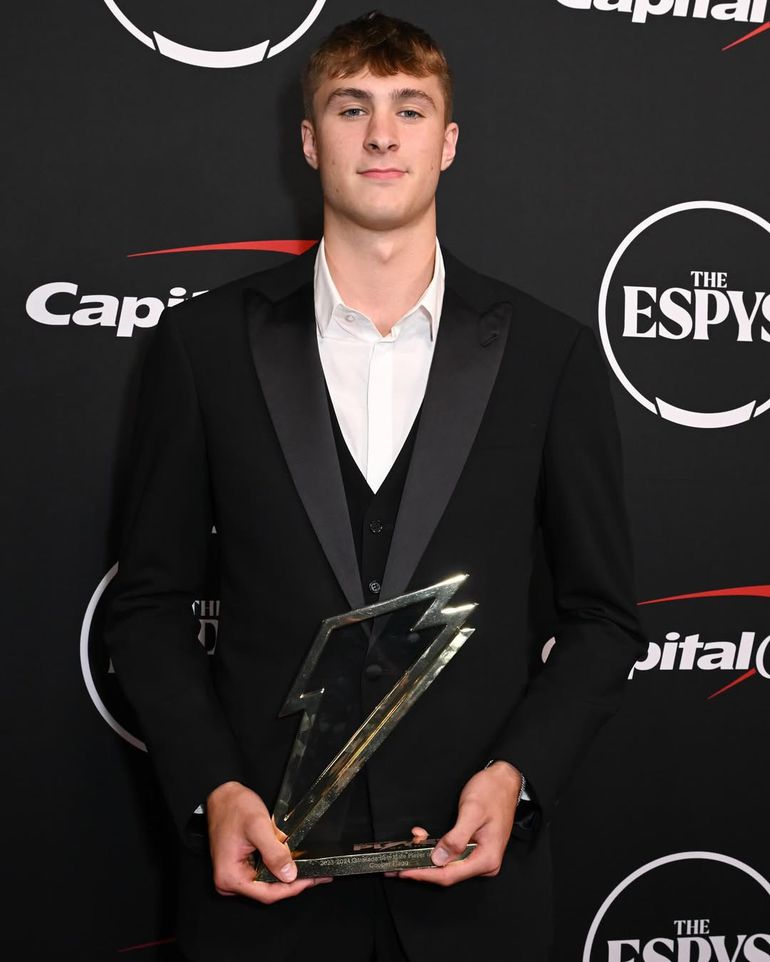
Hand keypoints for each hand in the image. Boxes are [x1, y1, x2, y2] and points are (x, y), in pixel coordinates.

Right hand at [206, 781, 332, 903]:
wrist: (222, 795)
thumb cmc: (234, 807)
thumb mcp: (258, 826)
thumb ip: (274, 852)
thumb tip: (289, 874)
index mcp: (230, 877)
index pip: (267, 894)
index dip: (292, 888)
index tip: (312, 881)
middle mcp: (229, 881)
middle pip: (267, 891)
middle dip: (292, 883)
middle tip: (316, 876)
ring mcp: (233, 874)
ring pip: (266, 883)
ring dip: (286, 875)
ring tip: (308, 869)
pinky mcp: (239, 866)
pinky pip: (261, 873)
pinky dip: (276, 867)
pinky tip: (291, 862)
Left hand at [387, 762, 521, 885]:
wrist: (504, 781)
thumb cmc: (492, 793)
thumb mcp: (472, 812)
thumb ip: (456, 838)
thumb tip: (439, 858)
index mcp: (486, 859)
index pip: (450, 875)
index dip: (425, 874)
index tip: (405, 872)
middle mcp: (483, 863)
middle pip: (447, 873)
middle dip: (423, 863)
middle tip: (399, 860)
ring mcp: (479, 857)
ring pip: (447, 864)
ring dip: (427, 854)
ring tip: (413, 840)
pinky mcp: (473, 849)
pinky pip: (451, 854)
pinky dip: (435, 847)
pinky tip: (425, 837)